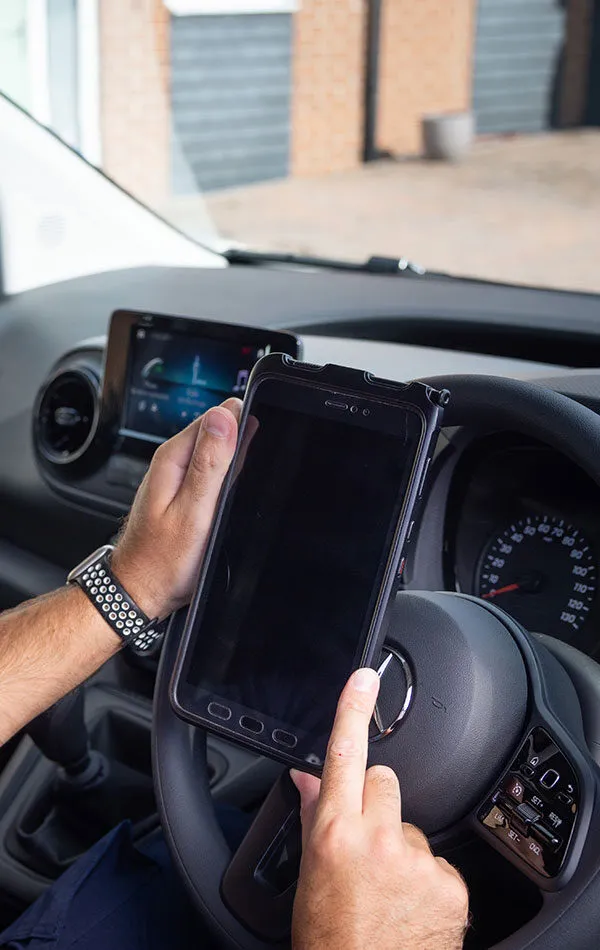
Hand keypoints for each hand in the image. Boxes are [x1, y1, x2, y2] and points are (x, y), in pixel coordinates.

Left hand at [112, 398, 240, 618]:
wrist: (141, 591)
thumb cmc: (163, 560)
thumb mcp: (194, 511)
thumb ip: (210, 463)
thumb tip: (224, 416)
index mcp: (174, 457)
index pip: (217, 415)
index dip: (244, 422)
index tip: (259, 442)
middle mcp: (174, 462)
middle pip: (219, 431)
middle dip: (243, 442)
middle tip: (251, 476)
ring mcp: (179, 477)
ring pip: (219, 453)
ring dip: (238, 462)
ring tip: (241, 489)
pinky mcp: (186, 493)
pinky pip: (214, 474)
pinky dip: (229, 479)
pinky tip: (234, 496)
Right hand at [291, 668, 468, 949]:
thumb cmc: (331, 940)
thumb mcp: (310, 875)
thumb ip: (314, 816)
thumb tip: (308, 777)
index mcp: (336, 834)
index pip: (344, 755)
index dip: (353, 711)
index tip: (364, 678)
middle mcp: (379, 840)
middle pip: (384, 780)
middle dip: (375, 799)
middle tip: (366, 837)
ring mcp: (418, 861)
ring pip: (411, 822)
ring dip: (399, 843)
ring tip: (386, 883)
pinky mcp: (450, 882)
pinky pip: (436, 858)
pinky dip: (424, 875)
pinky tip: (410, 901)